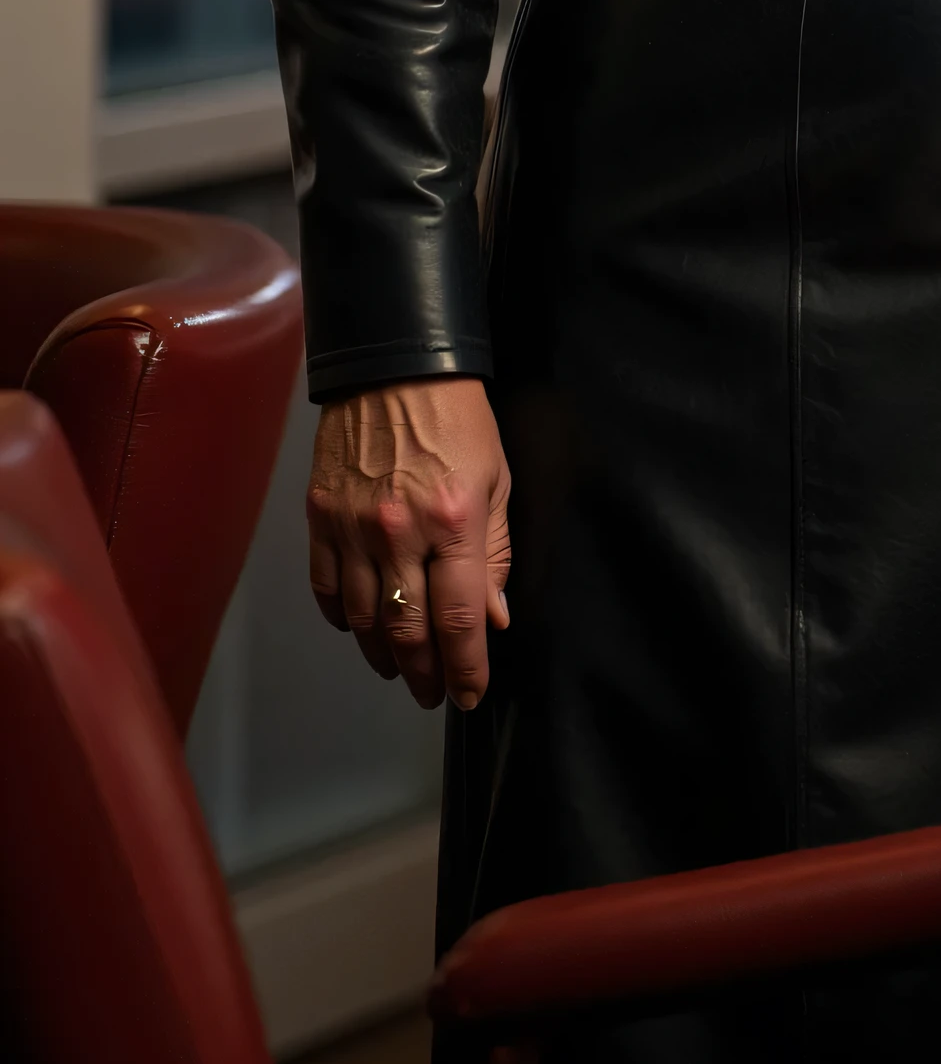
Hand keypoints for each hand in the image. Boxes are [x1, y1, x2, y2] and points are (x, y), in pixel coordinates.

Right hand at [305, 377, 512, 710]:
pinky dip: (344, 619)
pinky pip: (328, 590)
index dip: (465, 665)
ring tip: (404, 669)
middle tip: (435, 693)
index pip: (459, 617)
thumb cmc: (458, 420)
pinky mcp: (320, 522)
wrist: (395, 370)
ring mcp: (352, 530)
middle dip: (425, 673)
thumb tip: (493, 617)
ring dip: (385, 655)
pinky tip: (362, 628)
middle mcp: (399, 534)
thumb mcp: (497, 479)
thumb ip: (494, 553)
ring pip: (364, 620)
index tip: (469, 693)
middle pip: (408, 630)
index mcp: (453, 522)